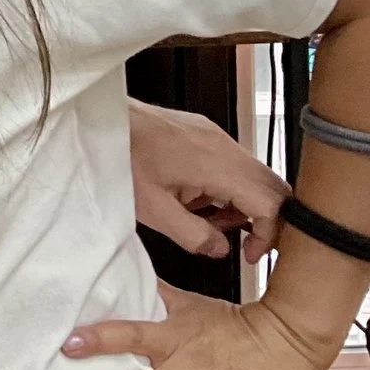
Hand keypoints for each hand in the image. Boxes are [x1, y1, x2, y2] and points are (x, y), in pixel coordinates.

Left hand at [128, 99, 287, 262]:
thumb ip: (193, 236)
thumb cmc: (117, 155)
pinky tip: (195, 197)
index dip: (269, 233)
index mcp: (217, 163)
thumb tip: (219, 248)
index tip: (251, 252)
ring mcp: (213, 135)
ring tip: (205, 218)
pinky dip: (224, 186)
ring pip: (253, 176)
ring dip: (240, 204)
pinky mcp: (202, 131)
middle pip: (272, 187)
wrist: (96, 118)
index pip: (273, 202)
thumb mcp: (152, 210)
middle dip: (262, 220)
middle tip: (240, 241)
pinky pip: (231, 163)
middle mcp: (222, 144)